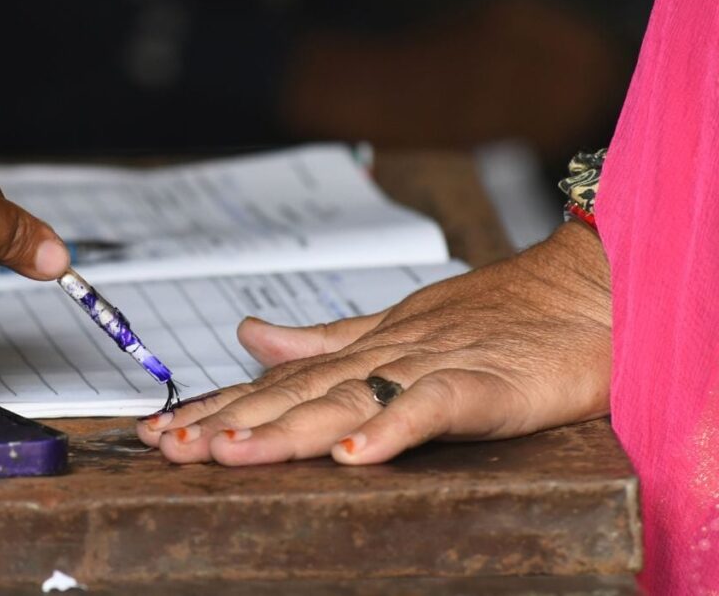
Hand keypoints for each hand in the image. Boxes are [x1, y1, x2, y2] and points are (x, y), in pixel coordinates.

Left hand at [137, 222, 610, 465]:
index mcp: (362, 349)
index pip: (277, 382)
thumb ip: (324, 340)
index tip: (161, 428)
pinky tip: (353, 454)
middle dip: (229, 421)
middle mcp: (383, 355)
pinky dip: (392, 428)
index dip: (217, 404)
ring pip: (347, 398)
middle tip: (169, 445)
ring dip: (286, 427)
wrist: (586, 291)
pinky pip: (432, 406)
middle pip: (296, 394)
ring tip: (231, 451)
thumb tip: (252, 335)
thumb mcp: (397, 329)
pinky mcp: (486, 383)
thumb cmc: (499, 316)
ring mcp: (432, 365)